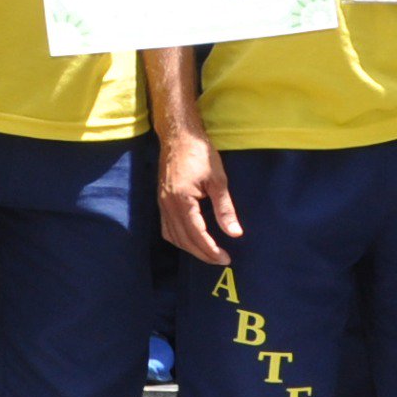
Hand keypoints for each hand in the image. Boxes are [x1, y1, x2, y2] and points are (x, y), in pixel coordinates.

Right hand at [157, 131, 240, 265]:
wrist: (178, 136)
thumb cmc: (200, 154)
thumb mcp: (218, 180)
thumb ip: (225, 209)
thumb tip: (235, 234)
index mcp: (181, 201)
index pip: (196, 234)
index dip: (210, 250)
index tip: (226, 258)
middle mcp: (167, 206)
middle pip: (183, 240)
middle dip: (202, 253)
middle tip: (221, 260)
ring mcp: (162, 204)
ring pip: (173, 236)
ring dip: (190, 248)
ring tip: (209, 253)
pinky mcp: (161, 201)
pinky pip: (167, 228)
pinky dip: (179, 239)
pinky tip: (191, 240)